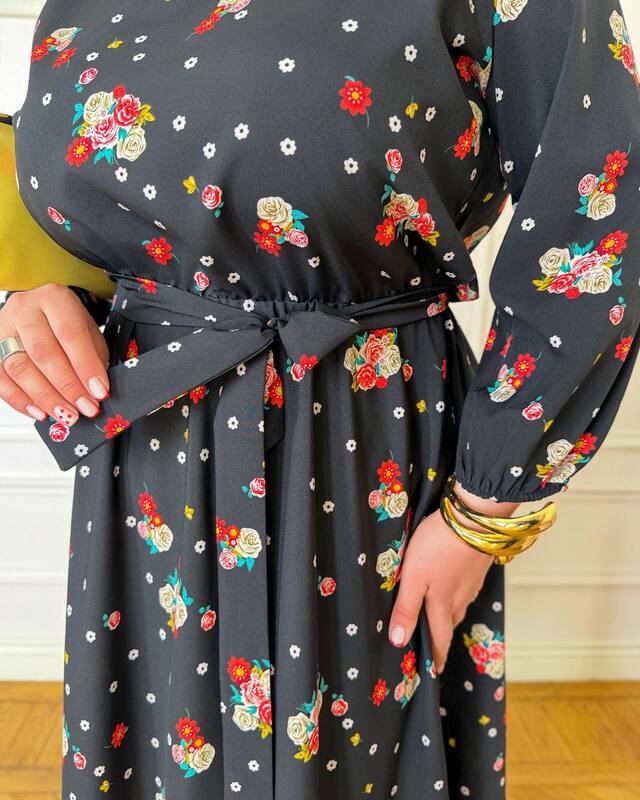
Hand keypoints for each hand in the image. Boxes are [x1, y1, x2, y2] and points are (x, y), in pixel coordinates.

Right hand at [0, 283, 109, 423]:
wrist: (37, 311)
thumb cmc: (65, 322)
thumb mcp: (87, 329)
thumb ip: (93, 356)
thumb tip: (96, 390)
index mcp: (53, 298)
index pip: (70, 334)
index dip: (86, 366)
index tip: (99, 391)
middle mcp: (24, 309)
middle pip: (44, 353)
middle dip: (68, 387)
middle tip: (85, 408)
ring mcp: (2, 329)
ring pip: (20, 368)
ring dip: (46, 397)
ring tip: (67, 415)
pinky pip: (0, 380)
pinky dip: (20, 400)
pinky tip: (40, 412)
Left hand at [388, 481, 518, 672]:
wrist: (473, 520)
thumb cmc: (437, 547)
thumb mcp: (413, 577)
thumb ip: (406, 608)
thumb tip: (399, 642)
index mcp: (442, 606)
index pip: (439, 640)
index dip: (435, 658)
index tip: (433, 673)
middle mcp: (460, 600)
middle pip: (449, 624)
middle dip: (440, 637)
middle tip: (431, 646)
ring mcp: (471, 584)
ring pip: (458, 607)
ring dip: (448, 616)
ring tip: (437, 618)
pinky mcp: (477, 568)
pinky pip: (465, 591)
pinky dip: (456, 596)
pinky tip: (451, 587)